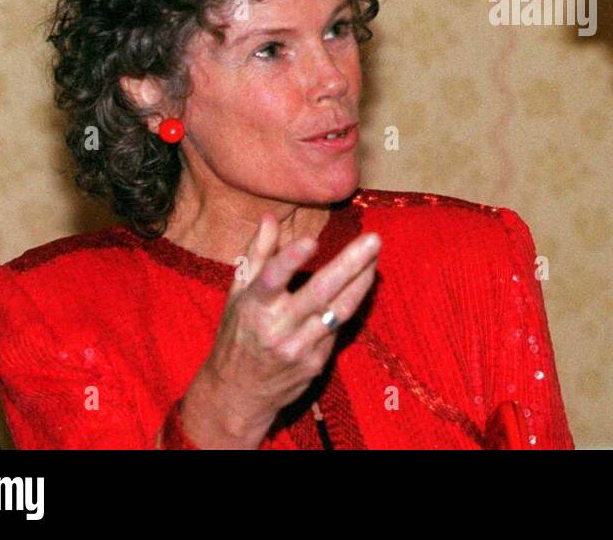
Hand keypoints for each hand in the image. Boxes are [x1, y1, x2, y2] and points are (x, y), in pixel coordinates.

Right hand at [180, 213, 379, 447]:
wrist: (238, 394)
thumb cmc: (237, 335)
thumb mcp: (237, 294)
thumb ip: (256, 254)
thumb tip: (269, 218)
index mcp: (254, 307)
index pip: (272, 279)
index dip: (291, 259)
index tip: (312, 240)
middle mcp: (277, 328)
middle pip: (319, 292)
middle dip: (351, 264)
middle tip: (374, 240)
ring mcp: (299, 348)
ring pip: (338, 311)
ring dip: (362, 282)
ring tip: (376, 257)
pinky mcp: (316, 362)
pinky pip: (339, 328)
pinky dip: (352, 303)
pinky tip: (364, 282)